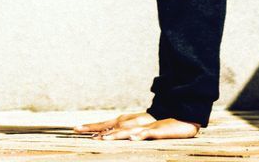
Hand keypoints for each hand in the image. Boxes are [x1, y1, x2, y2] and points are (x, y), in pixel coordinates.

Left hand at [74, 111, 199, 139]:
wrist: (183, 118)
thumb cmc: (161, 127)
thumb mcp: (142, 131)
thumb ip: (128, 134)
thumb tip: (113, 138)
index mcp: (130, 122)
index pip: (107, 124)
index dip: (92, 126)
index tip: (75, 128)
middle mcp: (135, 122)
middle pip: (112, 125)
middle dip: (95, 128)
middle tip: (78, 130)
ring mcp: (146, 125)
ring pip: (128, 130)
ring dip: (115, 135)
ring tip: (102, 140)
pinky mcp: (158, 130)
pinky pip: (148, 133)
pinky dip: (140, 135)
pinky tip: (133, 138)